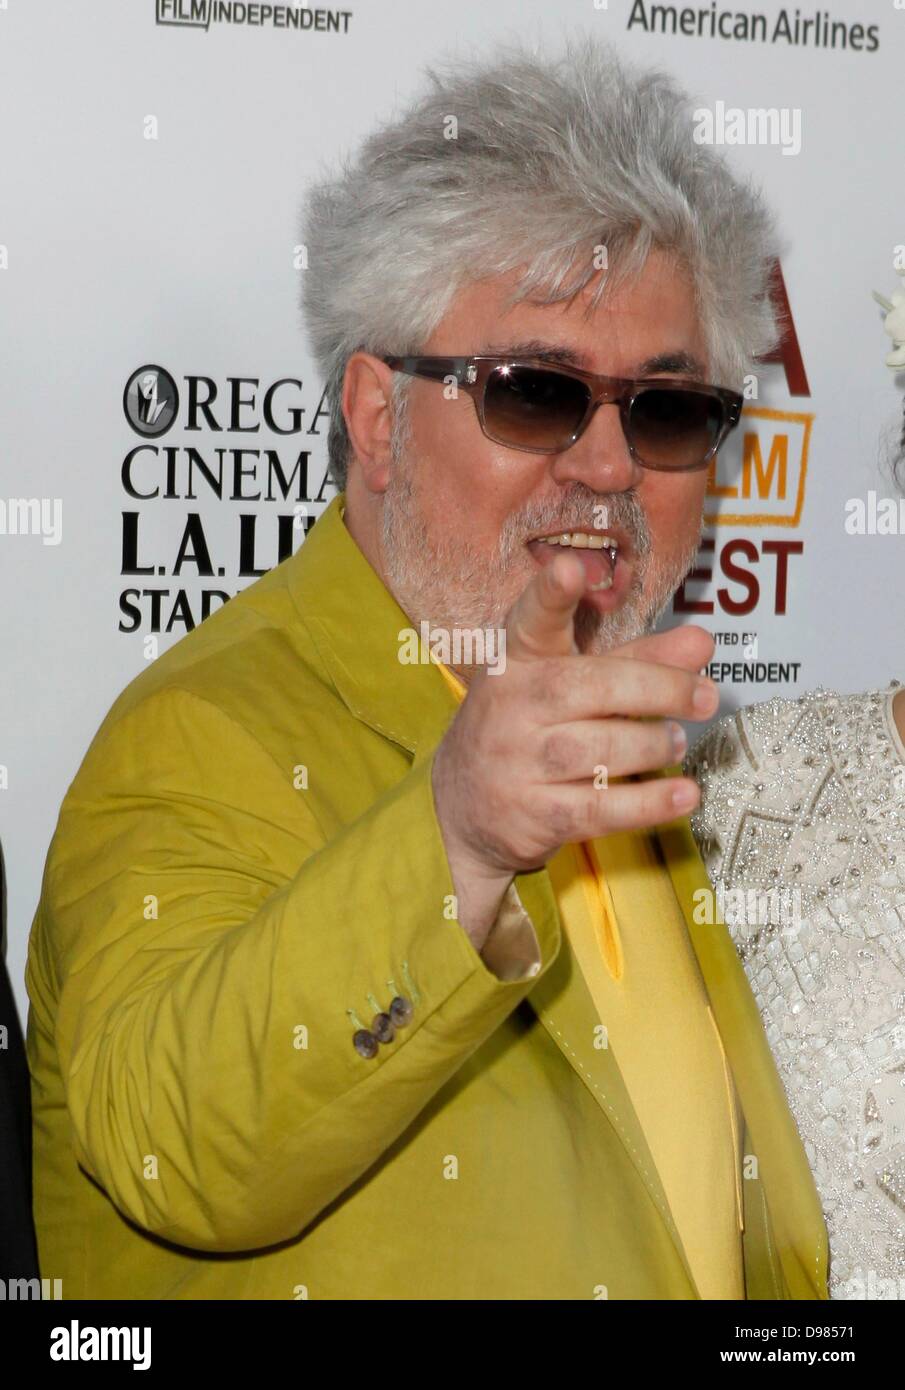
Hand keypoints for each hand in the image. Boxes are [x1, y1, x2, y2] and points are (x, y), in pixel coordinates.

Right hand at [431, 550, 717, 944]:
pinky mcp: (530, 815)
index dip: (550, 594)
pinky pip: (598, 808)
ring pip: (595, 749)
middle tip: (704, 696)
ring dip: (650, 745)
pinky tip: (684, 794)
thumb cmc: (529, 730)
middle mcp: (511, 706)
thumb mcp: (571, 684)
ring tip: (677, 743)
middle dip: (655, 688)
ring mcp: (515, 763)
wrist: (460, 809)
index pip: (531, 620)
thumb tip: (702, 643)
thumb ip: (636, 661)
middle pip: (588, 687)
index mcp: (518, 660)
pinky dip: (647, 803)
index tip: (570, 568)